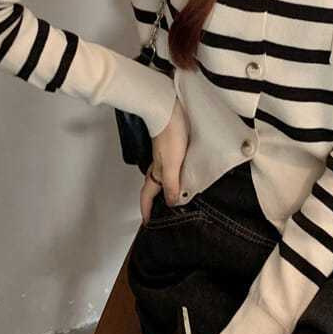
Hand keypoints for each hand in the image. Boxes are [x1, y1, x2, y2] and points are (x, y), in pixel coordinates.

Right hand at [140, 97, 188, 221]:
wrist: (170, 110)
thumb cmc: (169, 134)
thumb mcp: (172, 164)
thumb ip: (172, 184)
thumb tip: (171, 203)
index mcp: (155, 172)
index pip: (147, 197)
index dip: (146, 211)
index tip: (147, 223)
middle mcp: (158, 166)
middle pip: (153, 189)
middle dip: (155, 203)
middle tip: (161, 214)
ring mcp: (165, 157)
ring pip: (163, 178)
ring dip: (167, 189)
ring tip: (175, 199)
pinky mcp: (173, 148)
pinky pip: (172, 168)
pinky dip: (176, 176)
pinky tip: (186, 175)